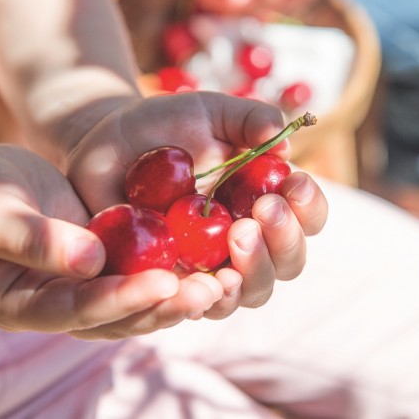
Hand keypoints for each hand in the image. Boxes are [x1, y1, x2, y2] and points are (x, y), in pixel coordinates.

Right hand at [0, 143, 223, 338]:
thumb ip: (33, 238)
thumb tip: (90, 262)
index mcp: (25, 306)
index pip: (79, 310)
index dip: (123, 298)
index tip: (165, 282)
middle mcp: (60, 307)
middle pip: (119, 317)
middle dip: (166, 305)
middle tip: (213, 289)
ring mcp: (84, 290)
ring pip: (138, 303)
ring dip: (180, 295)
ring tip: (225, 280)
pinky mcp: (104, 267)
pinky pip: (142, 276)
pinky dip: (176, 271)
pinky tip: (213, 258)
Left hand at [65, 91, 327, 321]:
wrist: (109, 144)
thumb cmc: (166, 125)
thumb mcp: (210, 112)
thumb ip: (249, 119)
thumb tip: (285, 141)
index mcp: (266, 200)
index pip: (307, 218)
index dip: (309, 207)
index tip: (294, 182)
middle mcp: (248, 240)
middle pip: (289, 263)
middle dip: (284, 239)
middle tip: (263, 209)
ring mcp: (213, 266)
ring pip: (253, 292)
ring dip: (254, 270)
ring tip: (238, 235)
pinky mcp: (175, 283)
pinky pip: (198, 305)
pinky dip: (206, 298)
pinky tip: (203, 278)